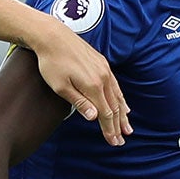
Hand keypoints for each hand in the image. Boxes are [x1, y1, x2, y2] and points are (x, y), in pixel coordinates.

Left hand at [29, 28, 129, 145]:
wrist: (52, 36)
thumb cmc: (52, 63)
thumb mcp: (61, 86)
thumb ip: (79, 102)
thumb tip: (95, 117)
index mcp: (93, 86)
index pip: (105, 114)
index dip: (110, 130)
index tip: (114, 142)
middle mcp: (103, 78)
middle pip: (114, 107)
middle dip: (118, 126)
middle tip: (121, 141)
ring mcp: (104, 69)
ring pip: (117, 97)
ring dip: (122, 114)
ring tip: (127, 127)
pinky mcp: (102, 63)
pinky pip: (115, 85)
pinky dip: (120, 98)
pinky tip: (123, 105)